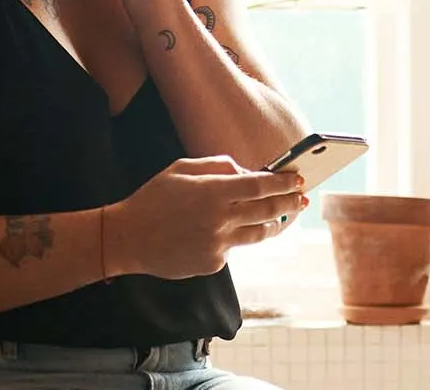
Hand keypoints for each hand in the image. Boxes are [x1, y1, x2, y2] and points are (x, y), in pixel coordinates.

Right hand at [104, 156, 306, 279]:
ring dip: (275, 224)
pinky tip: (228, 231)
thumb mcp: (181, 169)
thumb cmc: (154, 198)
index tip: (297, 179)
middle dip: (290, 203)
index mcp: (212, 191)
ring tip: (284, 216)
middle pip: (268, 210)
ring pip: (259, 234)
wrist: (128, 238)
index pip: (261, 185)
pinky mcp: (213, 263)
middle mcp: (219, 219)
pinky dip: (236, 237)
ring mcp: (218, 244)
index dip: (283, 182)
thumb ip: (218, 166)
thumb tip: (247, 172)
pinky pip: (234, 248)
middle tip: (301, 198)